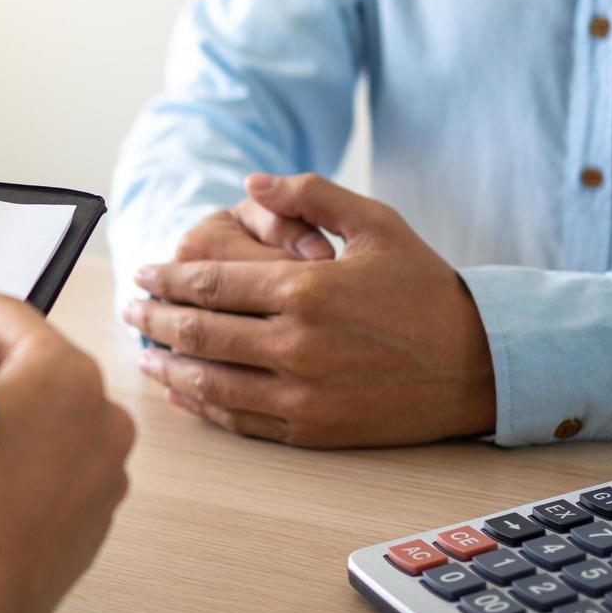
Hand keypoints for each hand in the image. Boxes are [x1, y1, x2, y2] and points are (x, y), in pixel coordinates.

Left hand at [124, 174, 494, 446]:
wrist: (481, 364)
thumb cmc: (426, 289)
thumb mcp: (376, 224)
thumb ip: (310, 196)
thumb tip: (250, 183)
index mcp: (305, 290)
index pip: (209, 284)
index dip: (166, 280)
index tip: (143, 275)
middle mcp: (295, 344)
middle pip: (198, 332)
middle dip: (153, 319)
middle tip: (130, 309)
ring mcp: (301, 393)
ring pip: (209, 382)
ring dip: (167, 366)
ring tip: (144, 353)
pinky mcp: (311, 429)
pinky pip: (239, 420)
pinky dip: (202, 405)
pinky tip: (182, 393)